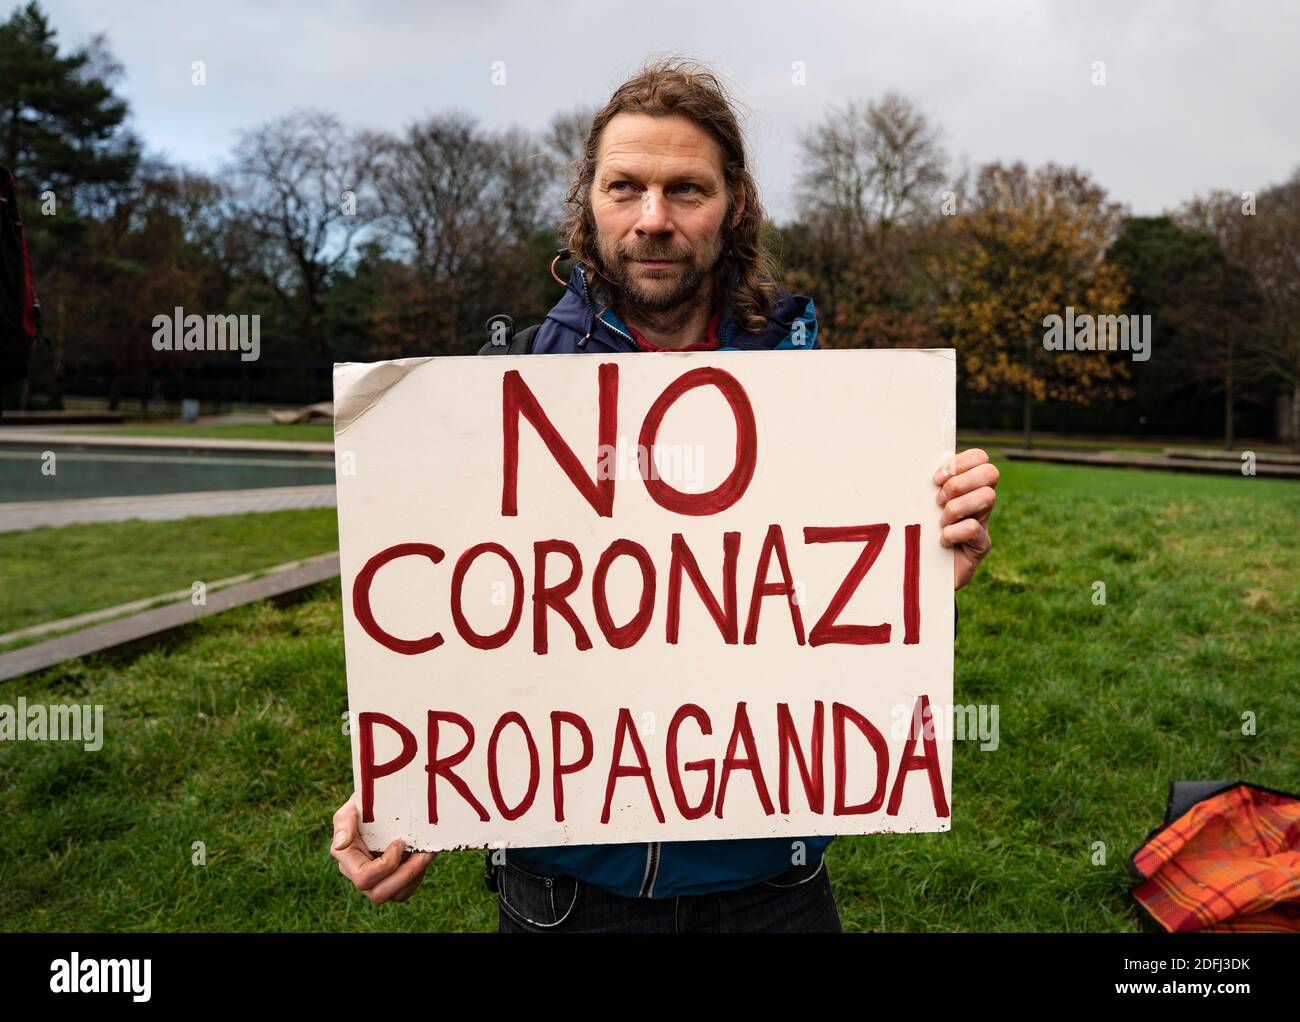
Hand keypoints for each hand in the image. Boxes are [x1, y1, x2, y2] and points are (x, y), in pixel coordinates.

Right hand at [331, 793, 435, 903]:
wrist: (385, 802)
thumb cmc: (368, 801)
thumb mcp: (355, 805)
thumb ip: (344, 822)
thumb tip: (341, 844)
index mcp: (346, 857)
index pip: (363, 877)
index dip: (385, 865)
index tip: (400, 841)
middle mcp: (357, 873)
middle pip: (378, 894)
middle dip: (405, 875)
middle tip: (424, 854)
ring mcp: (374, 880)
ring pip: (395, 895)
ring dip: (415, 876)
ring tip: (427, 854)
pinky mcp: (390, 880)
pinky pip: (404, 891)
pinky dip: (417, 877)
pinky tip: (423, 857)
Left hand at [934, 448, 997, 590]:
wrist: (921, 569)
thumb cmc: (918, 529)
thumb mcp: (921, 502)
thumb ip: (928, 482)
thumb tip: (932, 458)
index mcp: (967, 484)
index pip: (980, 457)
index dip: (960, 463)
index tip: (936, 479)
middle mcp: (980, 501)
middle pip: (990, 473)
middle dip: (960, 483)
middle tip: (939, 501)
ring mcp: (984, 522)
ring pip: (987, 497)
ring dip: (956, 508)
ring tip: (940, 522)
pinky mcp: (980, 546)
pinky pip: (974, 529)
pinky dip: (953, 533)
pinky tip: (942, 541)